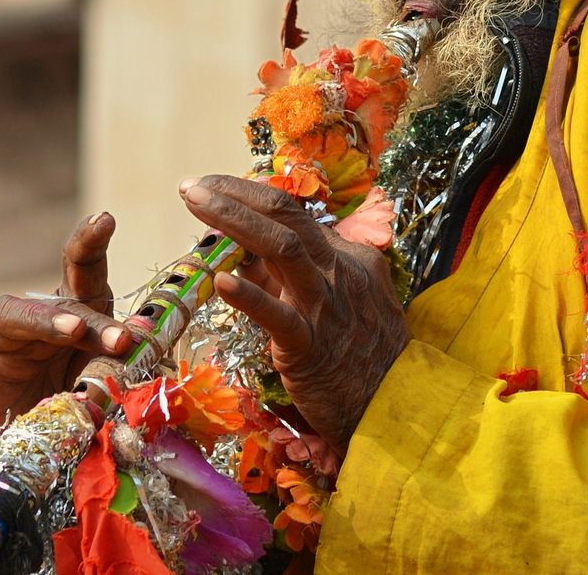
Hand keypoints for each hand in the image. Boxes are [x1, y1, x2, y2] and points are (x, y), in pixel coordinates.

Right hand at [0, 212, 133, 430]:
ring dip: (46, 323)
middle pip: (57, 301)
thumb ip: (121, 362)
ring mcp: (9, 347)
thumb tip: (133, 350)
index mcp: (83, 312)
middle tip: (120, 338)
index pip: (84, 269)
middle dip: (90, 317)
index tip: (104, 219)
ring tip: (74, 332)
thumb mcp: (116, 378)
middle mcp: (43, 321)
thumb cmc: (92, 402)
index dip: (90, 242)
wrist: (59, 448)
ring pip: (13, 317)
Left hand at [180, 174, 408, 454]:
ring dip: (234, 220)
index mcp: (344, 255)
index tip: (214, 189)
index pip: (292, 213)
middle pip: (284, 216)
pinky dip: (250, 296)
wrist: (395, 401)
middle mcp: (335, 269)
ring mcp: (324, 304)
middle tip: (192, 186)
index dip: (248, 195)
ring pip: (281, 247)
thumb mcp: (344, 297)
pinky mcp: (309, 346)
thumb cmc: (364, 352)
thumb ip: (302, 275)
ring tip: (196, 204)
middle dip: (235, 194)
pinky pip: (277, 315)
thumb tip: (251, 256)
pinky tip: (221, 281)